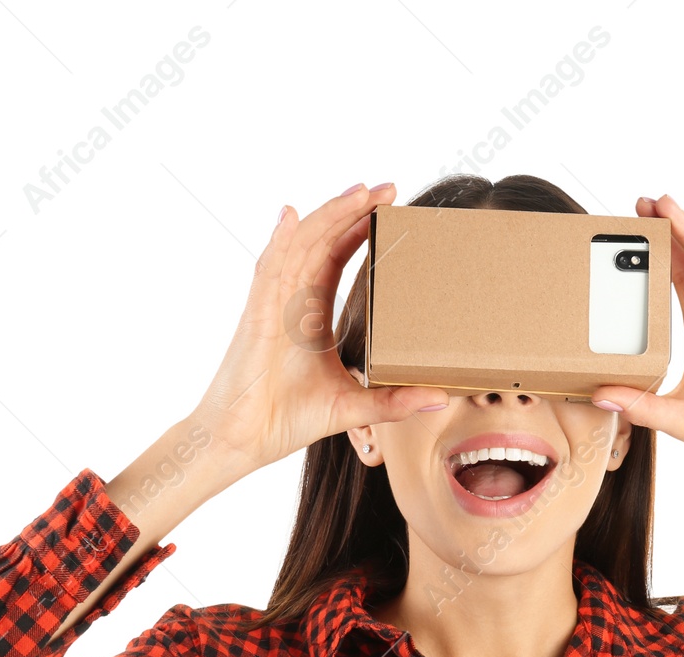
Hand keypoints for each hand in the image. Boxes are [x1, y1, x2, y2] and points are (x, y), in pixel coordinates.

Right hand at [189, 182, 449, 476]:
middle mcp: (291, 301)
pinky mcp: (256, 319)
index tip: (390, 210)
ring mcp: (271, 306)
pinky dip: (279, 242)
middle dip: (352, 212)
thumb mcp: (353, 407)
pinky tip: (293, 216)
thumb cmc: (285, 420)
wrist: (242, 442)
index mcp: (311, 316)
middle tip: (388, 188)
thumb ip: (394, 401)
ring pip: (300, 246)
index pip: (337, 259)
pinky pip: (268, 272)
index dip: (359, 232)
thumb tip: (441, 399)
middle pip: (322, 242)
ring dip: (328, 216)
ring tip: (360, 191)